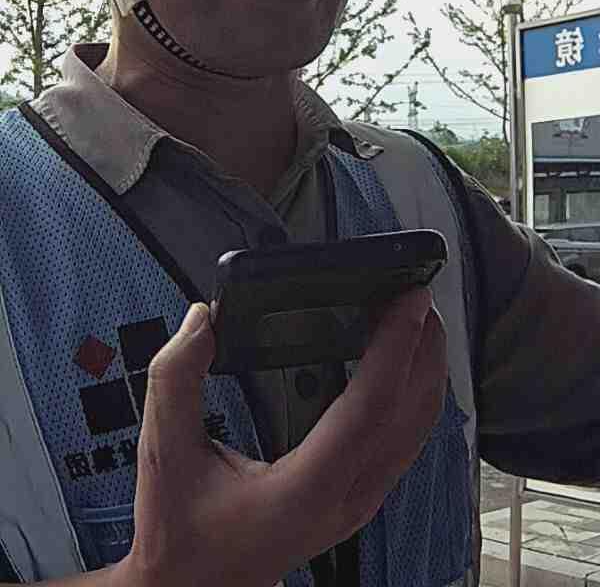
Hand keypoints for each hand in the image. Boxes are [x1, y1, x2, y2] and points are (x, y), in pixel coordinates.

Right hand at [120, 289, 446, 586]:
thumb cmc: (180, 530)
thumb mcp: (163, 451)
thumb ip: (175, 378)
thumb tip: (201, 320)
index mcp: (307, 488)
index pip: (370, 406)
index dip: (395, 347)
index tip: (409, 301)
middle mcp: (345, 499)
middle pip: (411, 414)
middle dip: (424, 347)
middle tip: (417, 293)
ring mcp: (358, 504)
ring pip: (416, 430)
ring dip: (423, 369)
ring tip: (415, 319)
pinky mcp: (357, 499)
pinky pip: (403, 442)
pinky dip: (411, 395)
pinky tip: (399, 365)